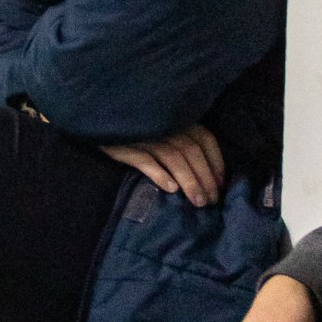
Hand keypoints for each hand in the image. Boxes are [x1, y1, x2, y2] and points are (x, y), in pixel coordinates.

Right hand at [103, 123, 224, 207]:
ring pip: (173, 157)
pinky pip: (146, 160)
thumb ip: (183, 146)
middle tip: (210, 201)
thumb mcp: (164, 134)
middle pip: (191, 151)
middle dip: (205, 178)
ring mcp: (144, 134)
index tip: (220, 185)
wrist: (100, 128)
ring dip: (189, 181)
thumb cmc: (137, 135)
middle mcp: (163, 124)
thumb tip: (210, 177)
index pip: (205, 138)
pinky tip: (170, 189)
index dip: (216, 162)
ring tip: (197, 202)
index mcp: (177, 119)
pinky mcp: (124, 145)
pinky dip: (160, 174)